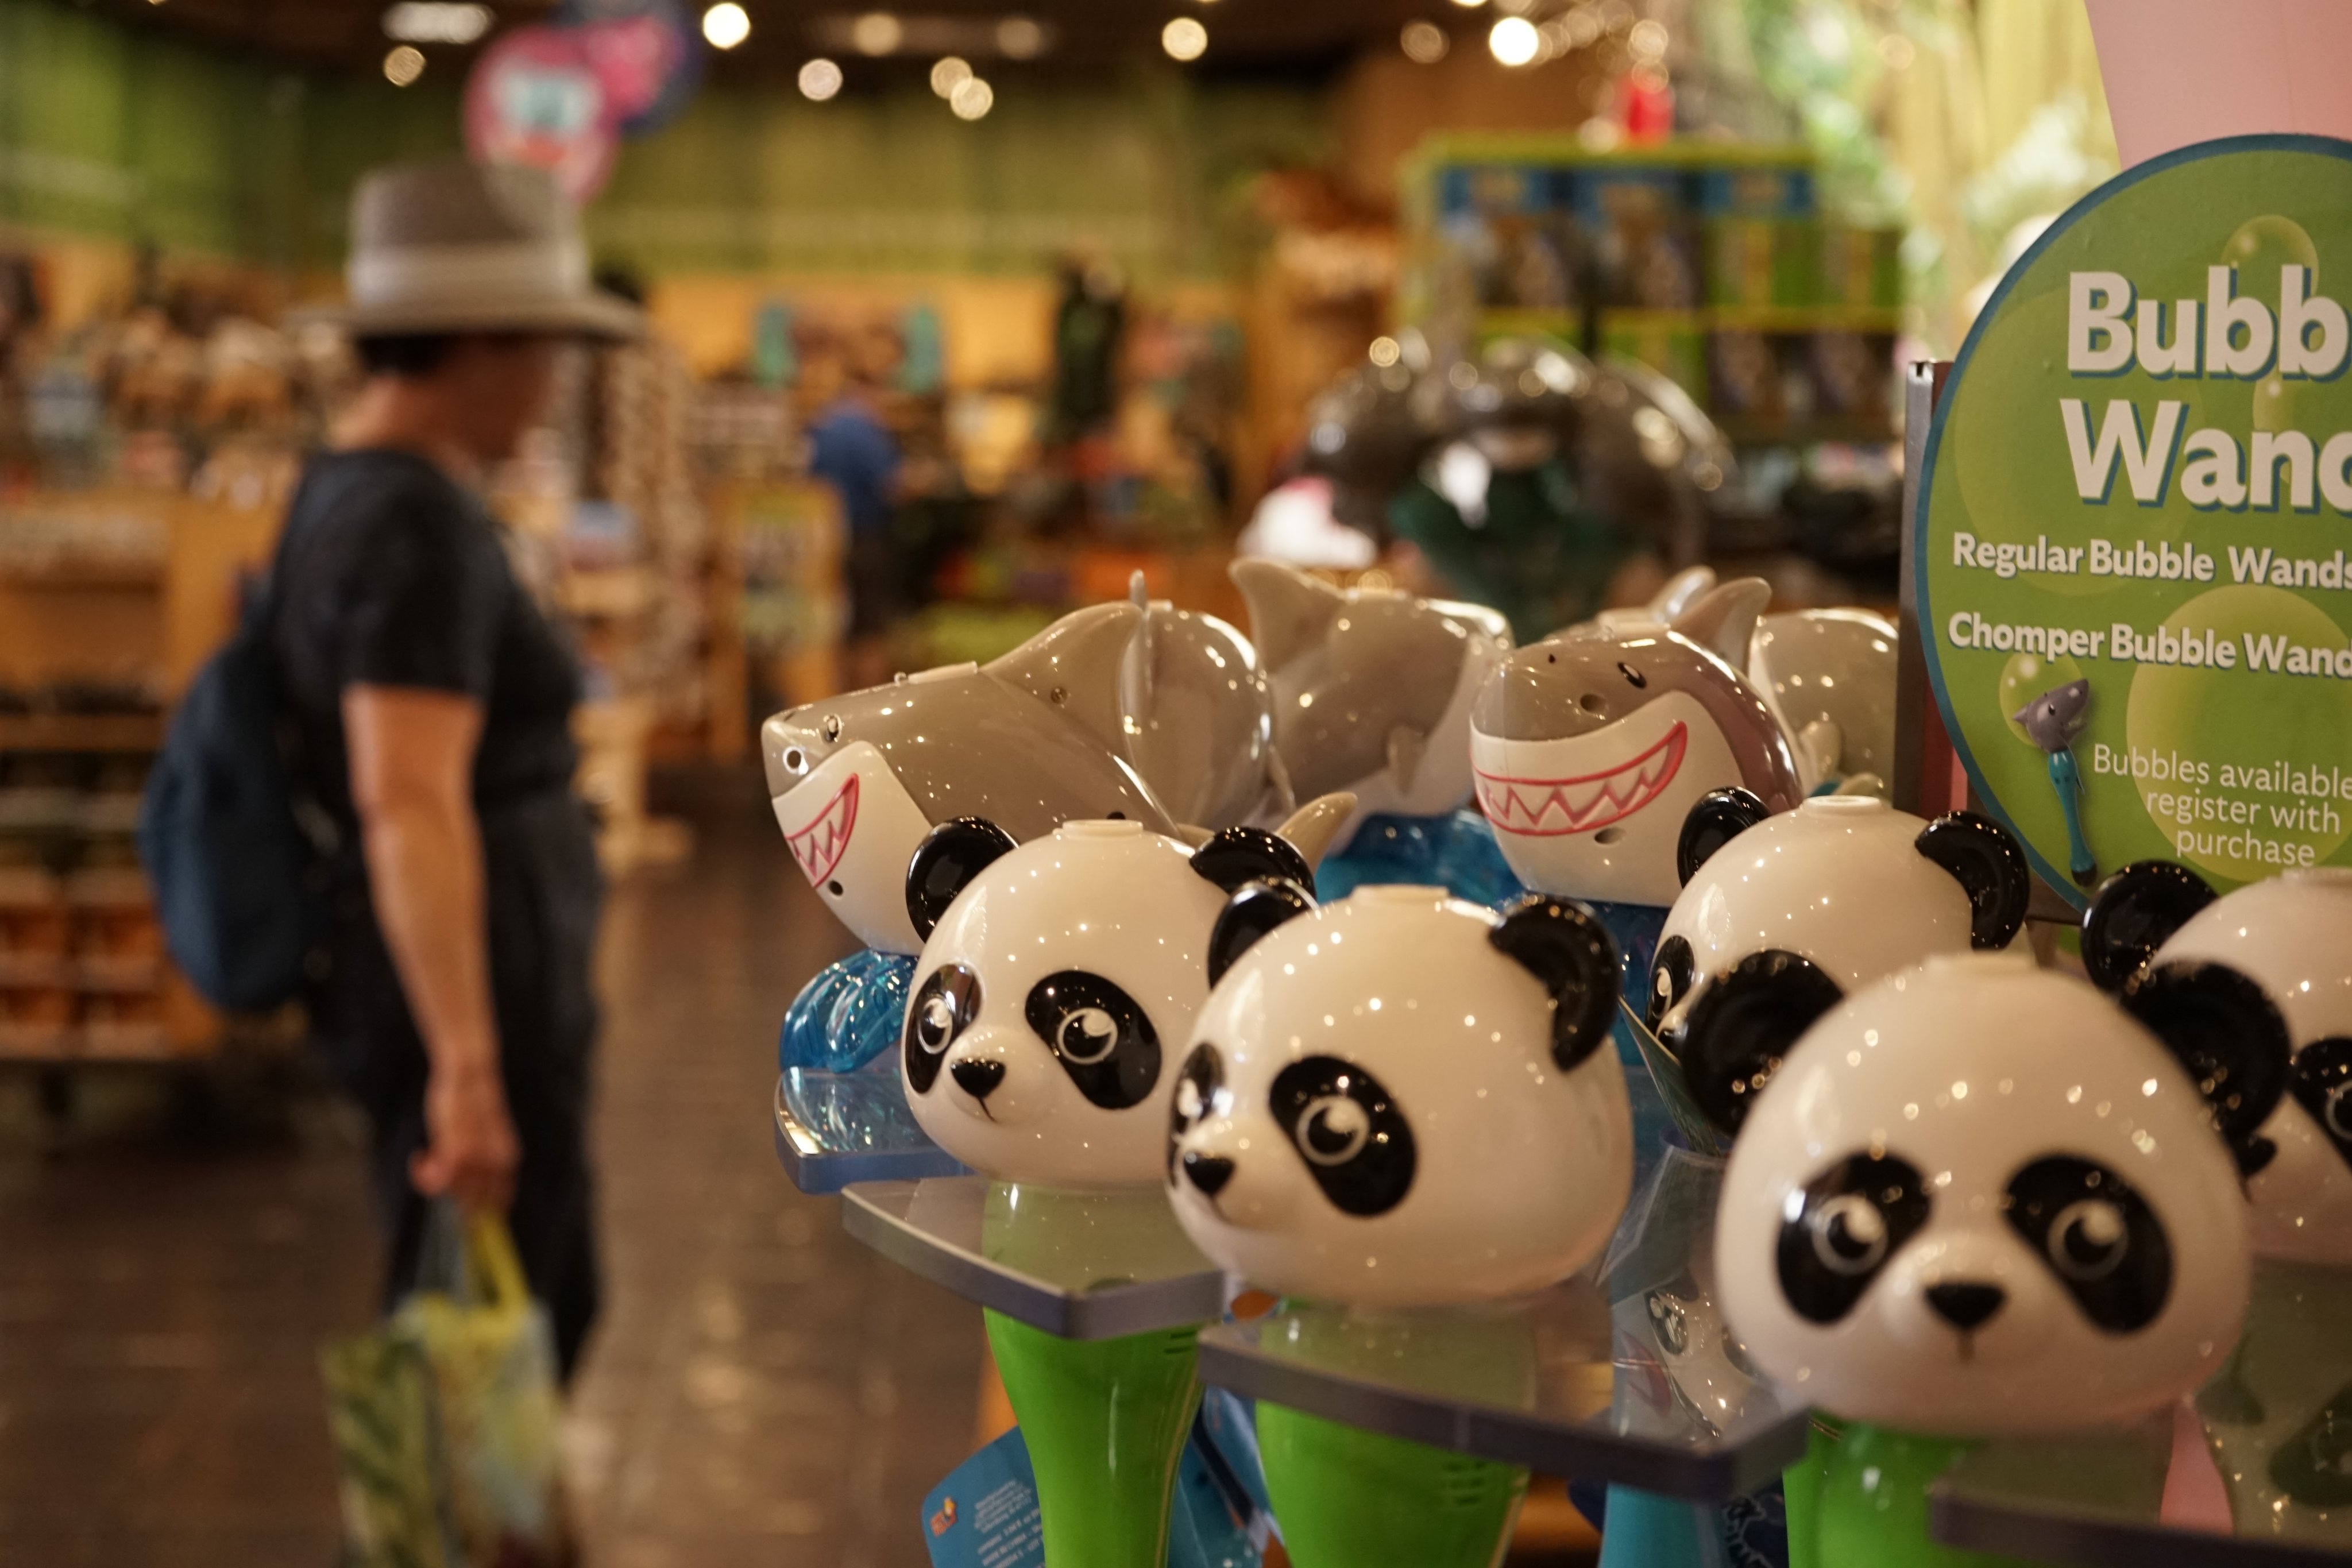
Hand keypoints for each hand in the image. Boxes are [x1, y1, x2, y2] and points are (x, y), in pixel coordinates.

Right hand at [410, 1059, 519, 1213]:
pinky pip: (437, 1180)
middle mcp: (497, 1163)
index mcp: (508, 1159)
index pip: (500, 1201)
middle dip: (451, 1197)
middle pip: (473, 1203)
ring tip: (426, 1158)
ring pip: (452, 1193)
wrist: (470, 1075)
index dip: (481, 1212)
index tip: (462, 1214)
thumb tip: (475, 1190)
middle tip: (435, 1175)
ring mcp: (477, 1159)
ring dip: (433, 1184)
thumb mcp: (485, 1135)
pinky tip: (419, 1156)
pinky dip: (422, 1175)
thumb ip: (483, 1161)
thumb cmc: (473, 1105)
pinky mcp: (455, 1151)